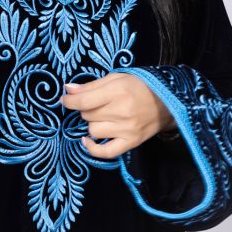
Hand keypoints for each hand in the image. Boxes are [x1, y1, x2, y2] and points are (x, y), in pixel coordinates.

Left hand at [60, 72, 176, 159]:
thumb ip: (91, 85)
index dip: (69, 101)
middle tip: (96, 104)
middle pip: (87, 115)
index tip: (64, 100)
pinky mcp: (131, 142)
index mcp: (117, 92)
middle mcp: (122, 111)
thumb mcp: (116, 78)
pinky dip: (93, 148)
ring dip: (93, 123)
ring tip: (103, 117)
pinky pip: (106, 152)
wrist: (166, 102)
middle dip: (86, 109)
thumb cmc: (138, 86)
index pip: (84, 101)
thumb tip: (68, 90)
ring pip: (93, 130)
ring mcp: (126, 129)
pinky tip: (87, 141)